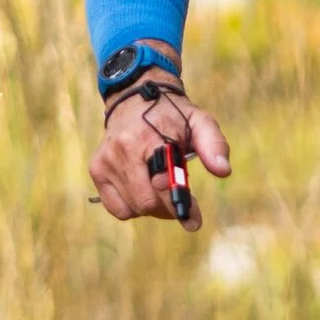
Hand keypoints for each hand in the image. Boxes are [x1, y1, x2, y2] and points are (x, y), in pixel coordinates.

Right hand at [88, 83, 232, 228]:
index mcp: (148, 137)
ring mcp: (106, 161)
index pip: (162, 182)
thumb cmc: (173, 116)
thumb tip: (223, 171)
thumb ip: (213, 144)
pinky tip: (145, 190)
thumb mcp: (199, 121)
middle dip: (169, 208)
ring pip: (134, 208)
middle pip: (147, 202)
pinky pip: (118, 209)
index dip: (179, 204)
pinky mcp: (97, 170)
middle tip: (184, 202)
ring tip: (164, 189)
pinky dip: (134, 207)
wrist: (135, 98)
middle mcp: (121, 150)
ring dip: (154, 207)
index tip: (194, 220)